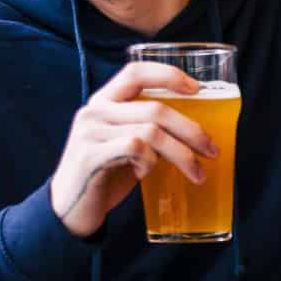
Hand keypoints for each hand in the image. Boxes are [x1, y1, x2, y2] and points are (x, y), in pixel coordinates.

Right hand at [48, 62, 220, 237]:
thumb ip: (147, 130)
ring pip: (152, 131)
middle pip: (156, 109)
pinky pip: (135, 149)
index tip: (197, 88)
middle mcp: (94, 111)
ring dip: (181, 154)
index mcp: (103, 101)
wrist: (68, 209)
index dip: (168, 75)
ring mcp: (91, 132)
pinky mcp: (91, 156)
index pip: (136, 72)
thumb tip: (195, 132)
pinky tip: (145, 174)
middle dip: (192, 130)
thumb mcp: (125, 144)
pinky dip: (150, 163)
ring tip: (196, 172)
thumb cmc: (104, 174)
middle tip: (212, 150)